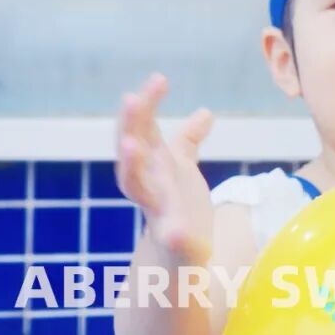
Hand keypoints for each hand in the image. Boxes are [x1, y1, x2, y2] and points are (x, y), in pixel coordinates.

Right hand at [115, 73, 215, 263]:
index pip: (144, 129)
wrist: (179, 256)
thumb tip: (204, 112)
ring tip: (133, 145)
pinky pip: (171, 237)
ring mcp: (158, 211)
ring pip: (137, 188)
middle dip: (130, 125)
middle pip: (132, 151)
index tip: (159, 78)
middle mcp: (148, 184)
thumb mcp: (181, 170)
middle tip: (129, 97)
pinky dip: (172, 233)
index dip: (147, 104)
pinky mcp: (174, 241)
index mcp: (151, 165)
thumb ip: (187, 142)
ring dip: (132, 166)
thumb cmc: (177, 207)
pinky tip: (176, 229)